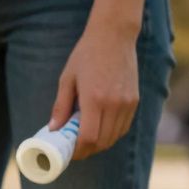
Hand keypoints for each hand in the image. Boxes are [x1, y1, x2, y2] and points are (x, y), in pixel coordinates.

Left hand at [50, 23, 139, 159]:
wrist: (114, 35)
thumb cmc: (86, 55)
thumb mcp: (67, 79)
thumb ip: (60, 106)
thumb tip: (53, 129)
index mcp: (94, 99)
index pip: (88, 138)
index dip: (78, 151)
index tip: (69, 152)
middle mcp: (114, 103)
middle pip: (102, 142)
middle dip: (87, 150)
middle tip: (74, 149)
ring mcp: (127, 103)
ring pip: (114, 137)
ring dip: (100, 144)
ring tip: (85, 139)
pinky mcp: (134, 100)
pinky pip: (123, 127)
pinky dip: (112, 134)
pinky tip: (100, 129)